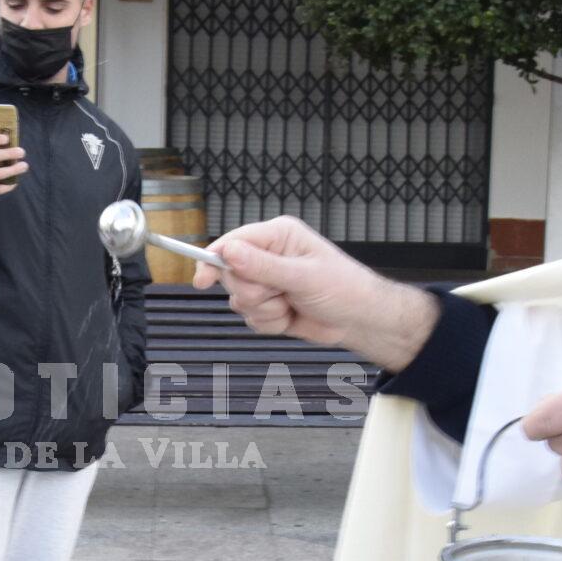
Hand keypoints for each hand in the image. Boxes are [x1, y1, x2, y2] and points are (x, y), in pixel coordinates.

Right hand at [197, 215, 437, 370]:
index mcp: (277, 236)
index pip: (232, 243)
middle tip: (280, 294)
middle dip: (254, 293)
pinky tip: (290, 317)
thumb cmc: (343, 288)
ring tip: (291, 305)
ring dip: (265, 311)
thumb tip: (229, 252)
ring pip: (238, 301)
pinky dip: (270, 323)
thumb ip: (264, 266)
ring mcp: (266, 282)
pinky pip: (250, 319)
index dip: (213, 261)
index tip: (202, 281)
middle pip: (231, 276)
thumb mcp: (304, 276)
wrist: (358, 320)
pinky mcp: (267, 305)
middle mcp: (267, 256)